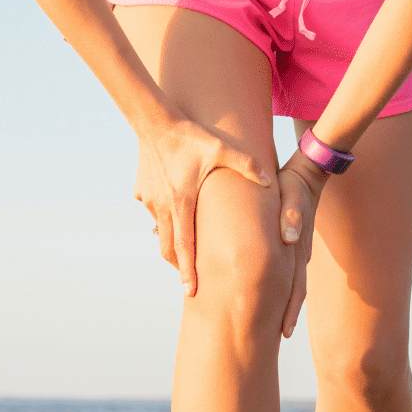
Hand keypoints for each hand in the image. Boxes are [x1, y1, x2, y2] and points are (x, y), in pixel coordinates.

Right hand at [132, 114, 272, 296]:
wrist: (153, 120)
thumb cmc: (190, 137)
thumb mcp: (221, 149)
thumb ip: (246, 166)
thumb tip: (269, 182)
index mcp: (182, 204)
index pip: (184, 247)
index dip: (187, 271)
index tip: (191, 291)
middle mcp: (163, 207)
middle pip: (168, 248)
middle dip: (178, 266)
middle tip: (189, 280)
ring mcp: (150, 200)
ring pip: (160, 230)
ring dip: (171, 243)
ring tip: (184, 252)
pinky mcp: (142, 191)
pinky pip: (153, 212)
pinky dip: (163, 219)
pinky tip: (174, 214)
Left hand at [277, 150, 328, 337]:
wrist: (309, 172)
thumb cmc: (293, 184)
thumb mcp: (291, 194)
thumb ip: (291, 214)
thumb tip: (289, 237)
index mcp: (297, 248)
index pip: (294, 286)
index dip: (289, 310)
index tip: (284, 332)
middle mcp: (299, 253)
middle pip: (296, 290)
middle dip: (289, 314)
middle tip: (283, 337)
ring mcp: (300, 249)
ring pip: (295, 282)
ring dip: (289, 303)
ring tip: (281, 324)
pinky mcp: (296, 244)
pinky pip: (290, 270)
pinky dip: (286, 286)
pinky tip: (280, 294)